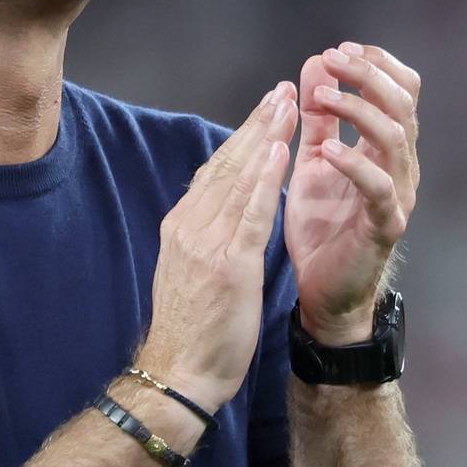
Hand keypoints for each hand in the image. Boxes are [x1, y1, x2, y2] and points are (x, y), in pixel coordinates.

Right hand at [137, 82, 297, 413]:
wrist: (178, 375)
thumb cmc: (190, 333)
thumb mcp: (191, 273)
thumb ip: (205, 239)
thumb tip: (222, 212)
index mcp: (181, 227)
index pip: (214, 172)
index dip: (241, 139)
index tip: (264, 113)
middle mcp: (189, 227)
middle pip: (227, 164)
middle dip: (257, 125)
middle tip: (282, 91)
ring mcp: (206, 244)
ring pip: (240, 178)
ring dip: (267, 137)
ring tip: (288, 105)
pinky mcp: (228, 264)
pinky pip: (251, 211)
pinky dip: (267, 177)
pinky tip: (282, 150)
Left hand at [286, 42, 420, 344]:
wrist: (323, 290)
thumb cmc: (322, 224)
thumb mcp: (313, 159)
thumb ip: (317, 115)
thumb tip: (315, 61)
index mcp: (386, 147)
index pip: (402, 89)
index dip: (376, 64)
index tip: (340, 49)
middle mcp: (401, 166)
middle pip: (403, 104)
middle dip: (367, 74)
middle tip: (332, 58)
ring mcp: (398, 195)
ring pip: (396, 138)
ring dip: (358, 110)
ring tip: (322, 96)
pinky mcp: (385, 225)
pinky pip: (379, 188)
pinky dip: (354, 164)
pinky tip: (328, 151)